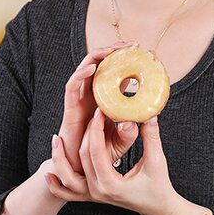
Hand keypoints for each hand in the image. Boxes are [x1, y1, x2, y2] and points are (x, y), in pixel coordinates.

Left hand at [45, 108, 178, 214]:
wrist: (158, 207)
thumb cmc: (159, 186)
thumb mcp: (156, 161)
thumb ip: (151, 138)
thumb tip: (149, 115)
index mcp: (112, 185)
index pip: (95, 152)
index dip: (96, 129)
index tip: (99, 112)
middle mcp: (99, 191)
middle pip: (82, 158)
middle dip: (85, 134)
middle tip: (90, 115)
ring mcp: (93, 196)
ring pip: (68, 176)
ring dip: (59, 158)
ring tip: (56, 139)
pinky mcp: (91, 196)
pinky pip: (67, 194)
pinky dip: (56, 186)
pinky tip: (48, 174)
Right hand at [57, 40, 137, 172]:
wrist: (81, 169)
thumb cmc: (101, 154)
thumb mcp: (122, 140)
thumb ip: (131, 130)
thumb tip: (143, 118)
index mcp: (103, 99)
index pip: (112, 72)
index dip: (124, 59)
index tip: (140, 51)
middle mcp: (89, 95)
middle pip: (98, 65)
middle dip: (111, 51)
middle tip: (129, 45)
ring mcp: (78, 100)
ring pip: (83, 70)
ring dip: (96, 57)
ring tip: (111, 50)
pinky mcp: (70, 108)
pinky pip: (72, 87)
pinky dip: (81, 75)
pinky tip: (93, 68)